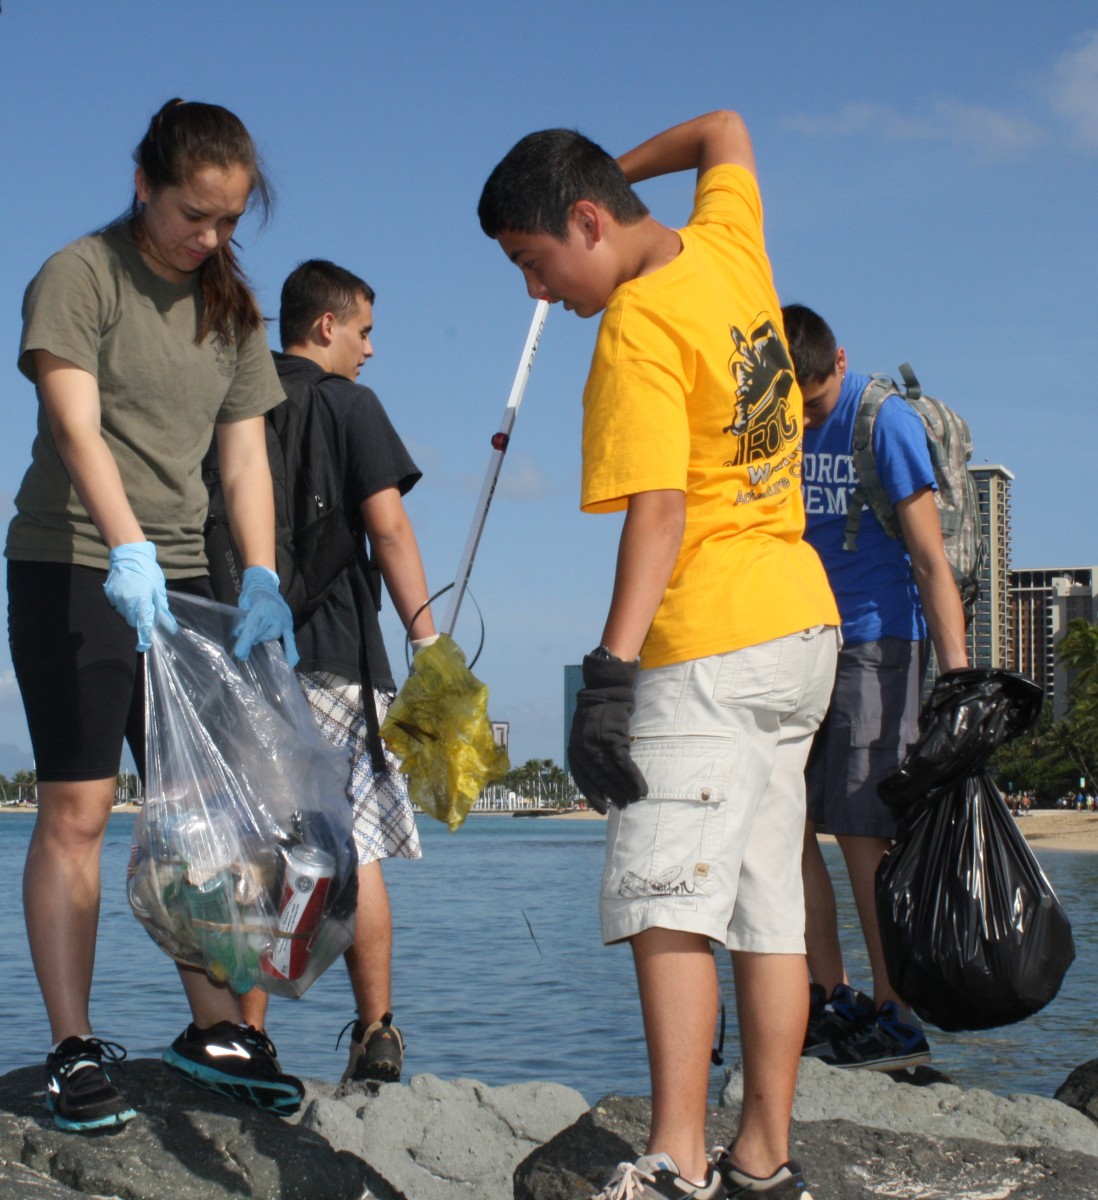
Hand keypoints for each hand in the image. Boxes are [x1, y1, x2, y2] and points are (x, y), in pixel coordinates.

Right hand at [103, 541, 177, 651]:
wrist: (129, 555)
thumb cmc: (148, 571)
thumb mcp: (159, 589)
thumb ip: (162, 609)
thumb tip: (169, 626)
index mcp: (141, 601)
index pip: (143, 625)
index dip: (144, 637)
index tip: (143, 646)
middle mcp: (127, 602)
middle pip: (132, 621)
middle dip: (139, 619)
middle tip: (146, 609)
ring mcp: (116, 598)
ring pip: (124, 614)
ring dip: (131, 611)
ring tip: (138, 596)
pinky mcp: (109, 594)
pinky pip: (117, 605)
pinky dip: (123, 603)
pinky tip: (129, 592)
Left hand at [232, 566, 298, 665]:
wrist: (265, 585)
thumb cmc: (250, 597)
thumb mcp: (243, 606)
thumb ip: (242, 621)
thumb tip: (240, 636)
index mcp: (260, 606)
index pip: (253, 627)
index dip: (246, 640)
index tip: (241, 653)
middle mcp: (274, 612)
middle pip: (263, 633)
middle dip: (252, 638)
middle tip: (246, 637)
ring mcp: (283, 617)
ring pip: (273, 636)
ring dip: (263, 638)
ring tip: (258, 635)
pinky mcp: (289, 622)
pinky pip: (291, 638)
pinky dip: (291, 650)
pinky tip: (292, 662)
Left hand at [568, 652, 647, 813]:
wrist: (605, 690)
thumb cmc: (597, 713)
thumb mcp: (585, 734)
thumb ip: (589, 753)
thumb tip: (602, 777)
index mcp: (574, 749)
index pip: (582, 779)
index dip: (593, 795)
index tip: (602, 809)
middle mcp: (583, 748)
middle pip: (599, 778)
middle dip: (612, 794)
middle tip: (623, 806)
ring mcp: (597, 744)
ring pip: (612, 773)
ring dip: (625, 788)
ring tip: (635, 799)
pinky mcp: (613, 738)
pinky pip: (624, 764)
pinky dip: (633, 777)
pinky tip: (640, 787)